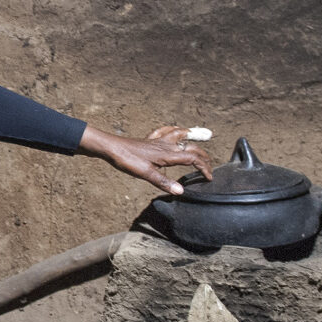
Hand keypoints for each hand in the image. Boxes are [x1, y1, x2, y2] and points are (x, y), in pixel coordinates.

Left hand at [79, 125, 213, 194]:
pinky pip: (164, 131)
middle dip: (203, 155)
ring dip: (191, 136)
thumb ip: (164, 183)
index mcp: (168, 154)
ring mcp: (158, 141)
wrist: (111, 148)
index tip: (210, 177)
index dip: (204, 168)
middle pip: (191, 147)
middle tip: (209, 163)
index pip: (193, 159)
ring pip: (179, 134)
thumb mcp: (146, 174)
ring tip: (200, 136)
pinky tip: (173, 131)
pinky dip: (172, 130)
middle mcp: (166, 145)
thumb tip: (181, 191)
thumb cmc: (127, 160)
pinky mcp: (149, 140)